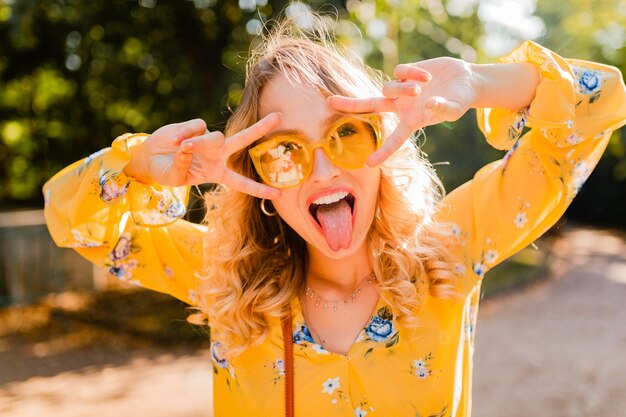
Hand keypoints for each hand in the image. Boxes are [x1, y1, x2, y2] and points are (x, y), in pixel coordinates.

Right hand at [126, 114, 281, 198]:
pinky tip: (175, 140)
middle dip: (260, 127)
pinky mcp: (196, 127)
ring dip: (200, 144)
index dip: (259, 189)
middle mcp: (218, 155)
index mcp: (218, 173)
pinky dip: (184, 134)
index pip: (242, 183)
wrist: (149, 159)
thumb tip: (189, 148)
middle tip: (278, 116)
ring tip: (182, 148)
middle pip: (243, 140)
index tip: (278, 195)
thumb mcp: (175, 178)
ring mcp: (208, 140)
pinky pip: (196, 128)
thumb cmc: (166, 172)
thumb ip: (183, 166)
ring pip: (215, 137)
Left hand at [328, 57, 476, 165]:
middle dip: (351, 104)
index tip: (368, 164)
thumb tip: (432, 104)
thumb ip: (446, 110)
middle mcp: (401, 106)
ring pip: (388, 88)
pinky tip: (427, 76)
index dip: (383, 152)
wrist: (465, 80)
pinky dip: (412, 73)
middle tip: (330, 101)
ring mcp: (401, 88)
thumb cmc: (460, 100)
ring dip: (404, 87)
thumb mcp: (456, 109)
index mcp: (411, 121)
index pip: (394, 140)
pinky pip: (400, 71)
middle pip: (370, 106)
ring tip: (424, 85)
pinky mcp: (405, 72)